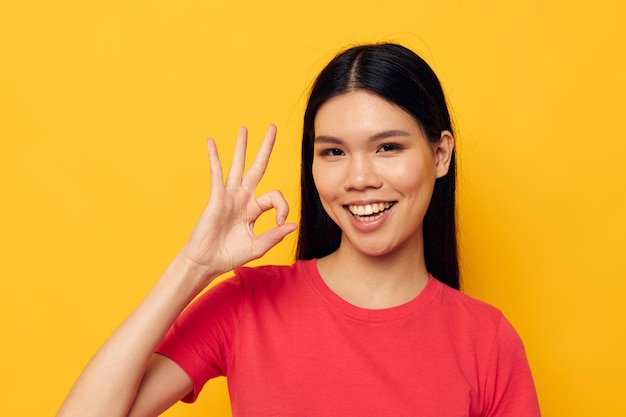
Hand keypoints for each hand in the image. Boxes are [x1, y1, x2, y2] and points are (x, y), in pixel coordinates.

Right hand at [180, 124, 296, 277]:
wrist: (207, 262)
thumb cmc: (230, 255)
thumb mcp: (257, 247)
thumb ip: (275, 235)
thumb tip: (293, 225)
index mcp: (254, 209)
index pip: (275, 197)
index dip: (283, 208)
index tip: (281, 222)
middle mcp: (243, 198)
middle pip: (258, 167)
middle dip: (266, 148)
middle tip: (272, 128)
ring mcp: (229, 196)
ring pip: (238, 165)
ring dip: (242, 146)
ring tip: (244, 128)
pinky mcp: (216, 197)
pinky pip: (216, 173)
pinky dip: (214, 157)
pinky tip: (211, 142)